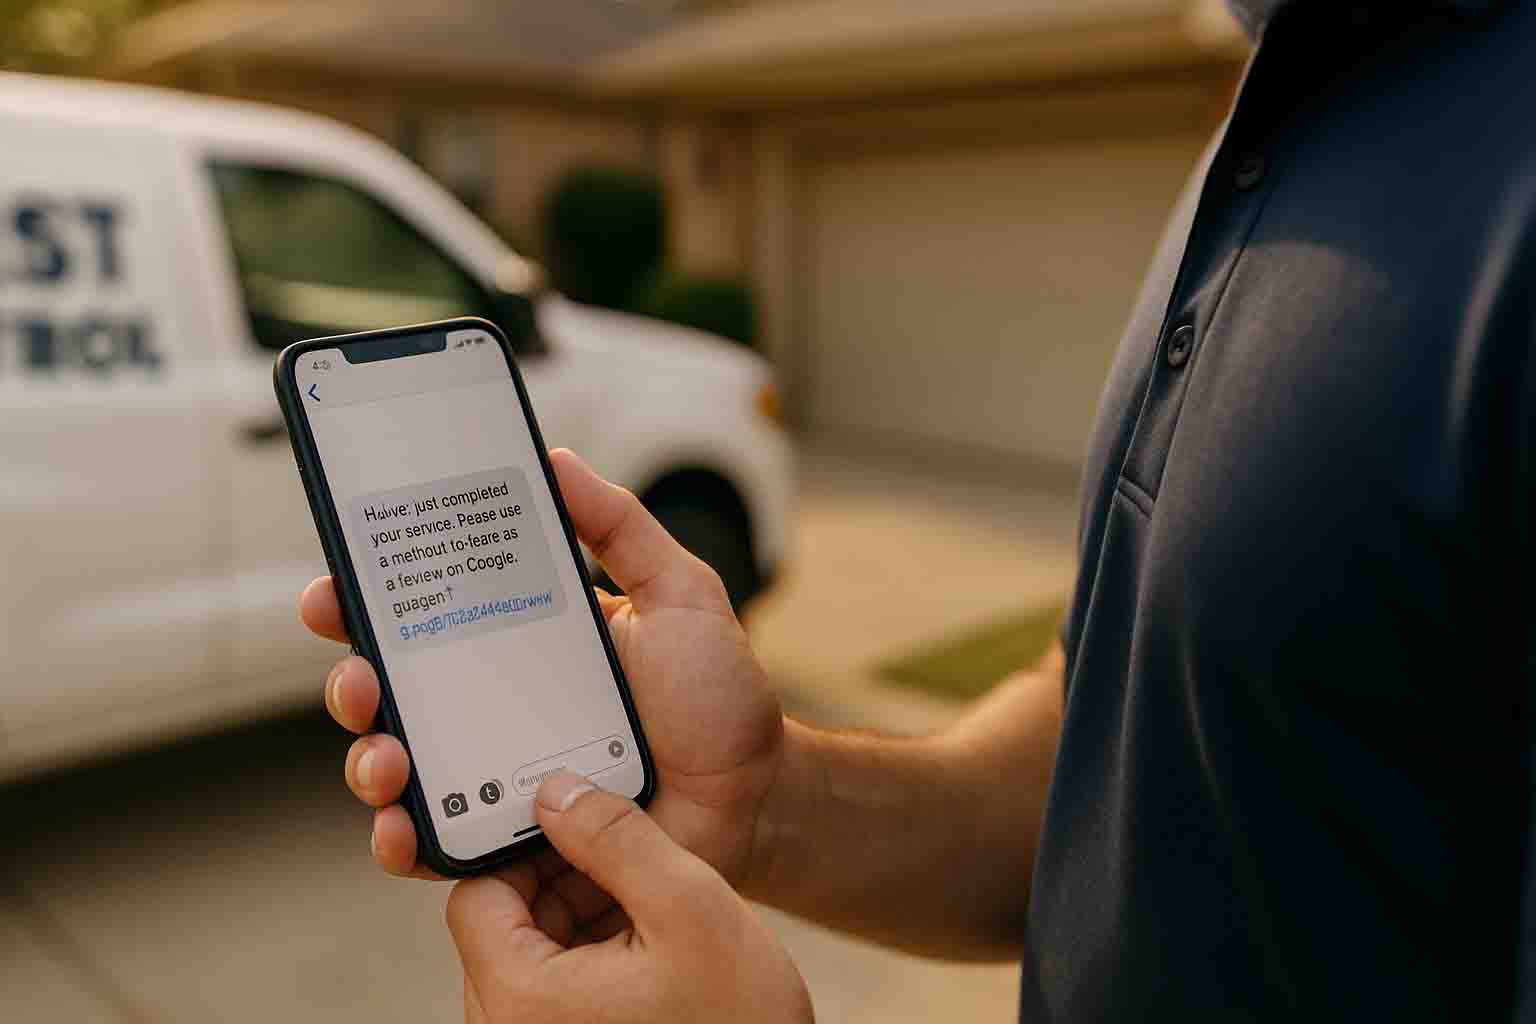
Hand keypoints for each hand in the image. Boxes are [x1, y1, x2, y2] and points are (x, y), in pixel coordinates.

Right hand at [301, 449, 784, 908]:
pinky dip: (403, 841)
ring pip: (399, 770)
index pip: (425, 616)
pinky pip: (436, 847)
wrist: (756, 796)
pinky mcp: (510, 841)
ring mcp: (496, 778)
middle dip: (355, 683)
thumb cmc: (719, 698)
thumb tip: (556, 458)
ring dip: (369, 762)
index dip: (368, 600)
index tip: (339, 586)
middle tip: (363, 679)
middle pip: (392, 693)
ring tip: (386, 758)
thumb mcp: (678, 595)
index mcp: (522, 644)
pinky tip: (404, 831)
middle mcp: (494, 710)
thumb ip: (621, 529)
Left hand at [452, 771, 810, 1023]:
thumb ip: (617, 838)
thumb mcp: (689, 907)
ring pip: (531, 951)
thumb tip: (559, 792)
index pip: (477, 891)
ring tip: (650, 912)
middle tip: (628, 862)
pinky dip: (594, 954)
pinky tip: (649, 948)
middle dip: (562, 880)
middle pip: (502, 922)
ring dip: (583, 914)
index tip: (580, 825)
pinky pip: (554, 988)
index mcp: (521, 998)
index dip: (527, 846)